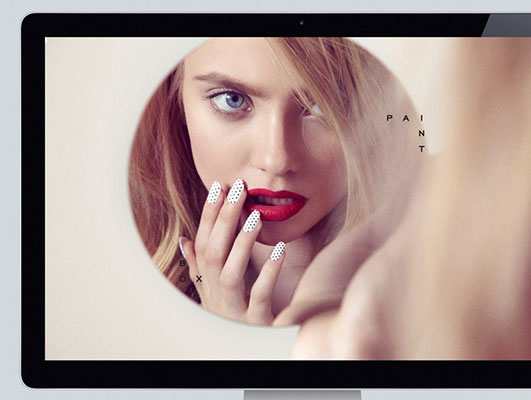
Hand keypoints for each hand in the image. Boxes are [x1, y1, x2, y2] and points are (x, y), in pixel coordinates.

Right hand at [178, 179, 285, 324]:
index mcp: (207, 284)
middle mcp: (216, 296)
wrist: (247, 355)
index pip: (204, 244)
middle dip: (223, 219)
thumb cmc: (231, 316)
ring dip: (240, 243)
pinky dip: (268, 273)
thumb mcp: (212, 292)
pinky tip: (280, 250)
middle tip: (237, 188)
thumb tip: (185, 240)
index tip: (218, 186)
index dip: (209, 215)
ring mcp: (234, 310)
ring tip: (254, 215)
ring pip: (230, 275)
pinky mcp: (256, 322)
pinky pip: (260, 296)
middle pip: (214, 254)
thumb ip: (200, 267)